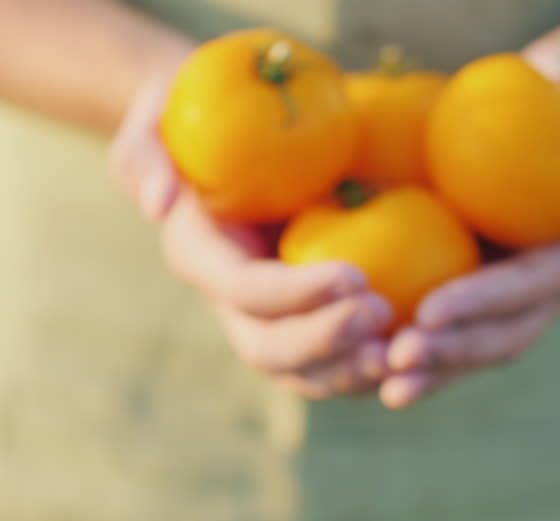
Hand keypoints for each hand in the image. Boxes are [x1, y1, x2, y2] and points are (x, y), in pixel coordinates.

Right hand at [109, 74, 391, 398]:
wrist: (231, 129)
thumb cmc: (198, 108)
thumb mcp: (153, 111)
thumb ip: (145, 151)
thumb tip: (161, 203)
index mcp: (199, 256)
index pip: (244, 290)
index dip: (297, 293)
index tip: (357, 273)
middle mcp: (228, 301)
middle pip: (269, 349)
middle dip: (326, 342)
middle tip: (384, 314)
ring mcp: (266, 319)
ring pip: (302, 374)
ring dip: (351, 372)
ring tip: (405, 352)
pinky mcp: (303, 321)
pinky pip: (333, 364)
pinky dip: (368, 368)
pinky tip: (415, 352)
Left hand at [379, 74, 559, 409]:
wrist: (548, 111)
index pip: (531, 285)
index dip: (482, 302)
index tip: (428, 311)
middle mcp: (551, 290)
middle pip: (505, 334)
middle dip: (451, 352)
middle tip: (396, 358)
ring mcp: (518, 301)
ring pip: (480, 350)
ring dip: (435, 372)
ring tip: (386, 384)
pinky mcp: (484, 300)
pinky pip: (456, 339)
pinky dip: (422, 361)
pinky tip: (377, 376)